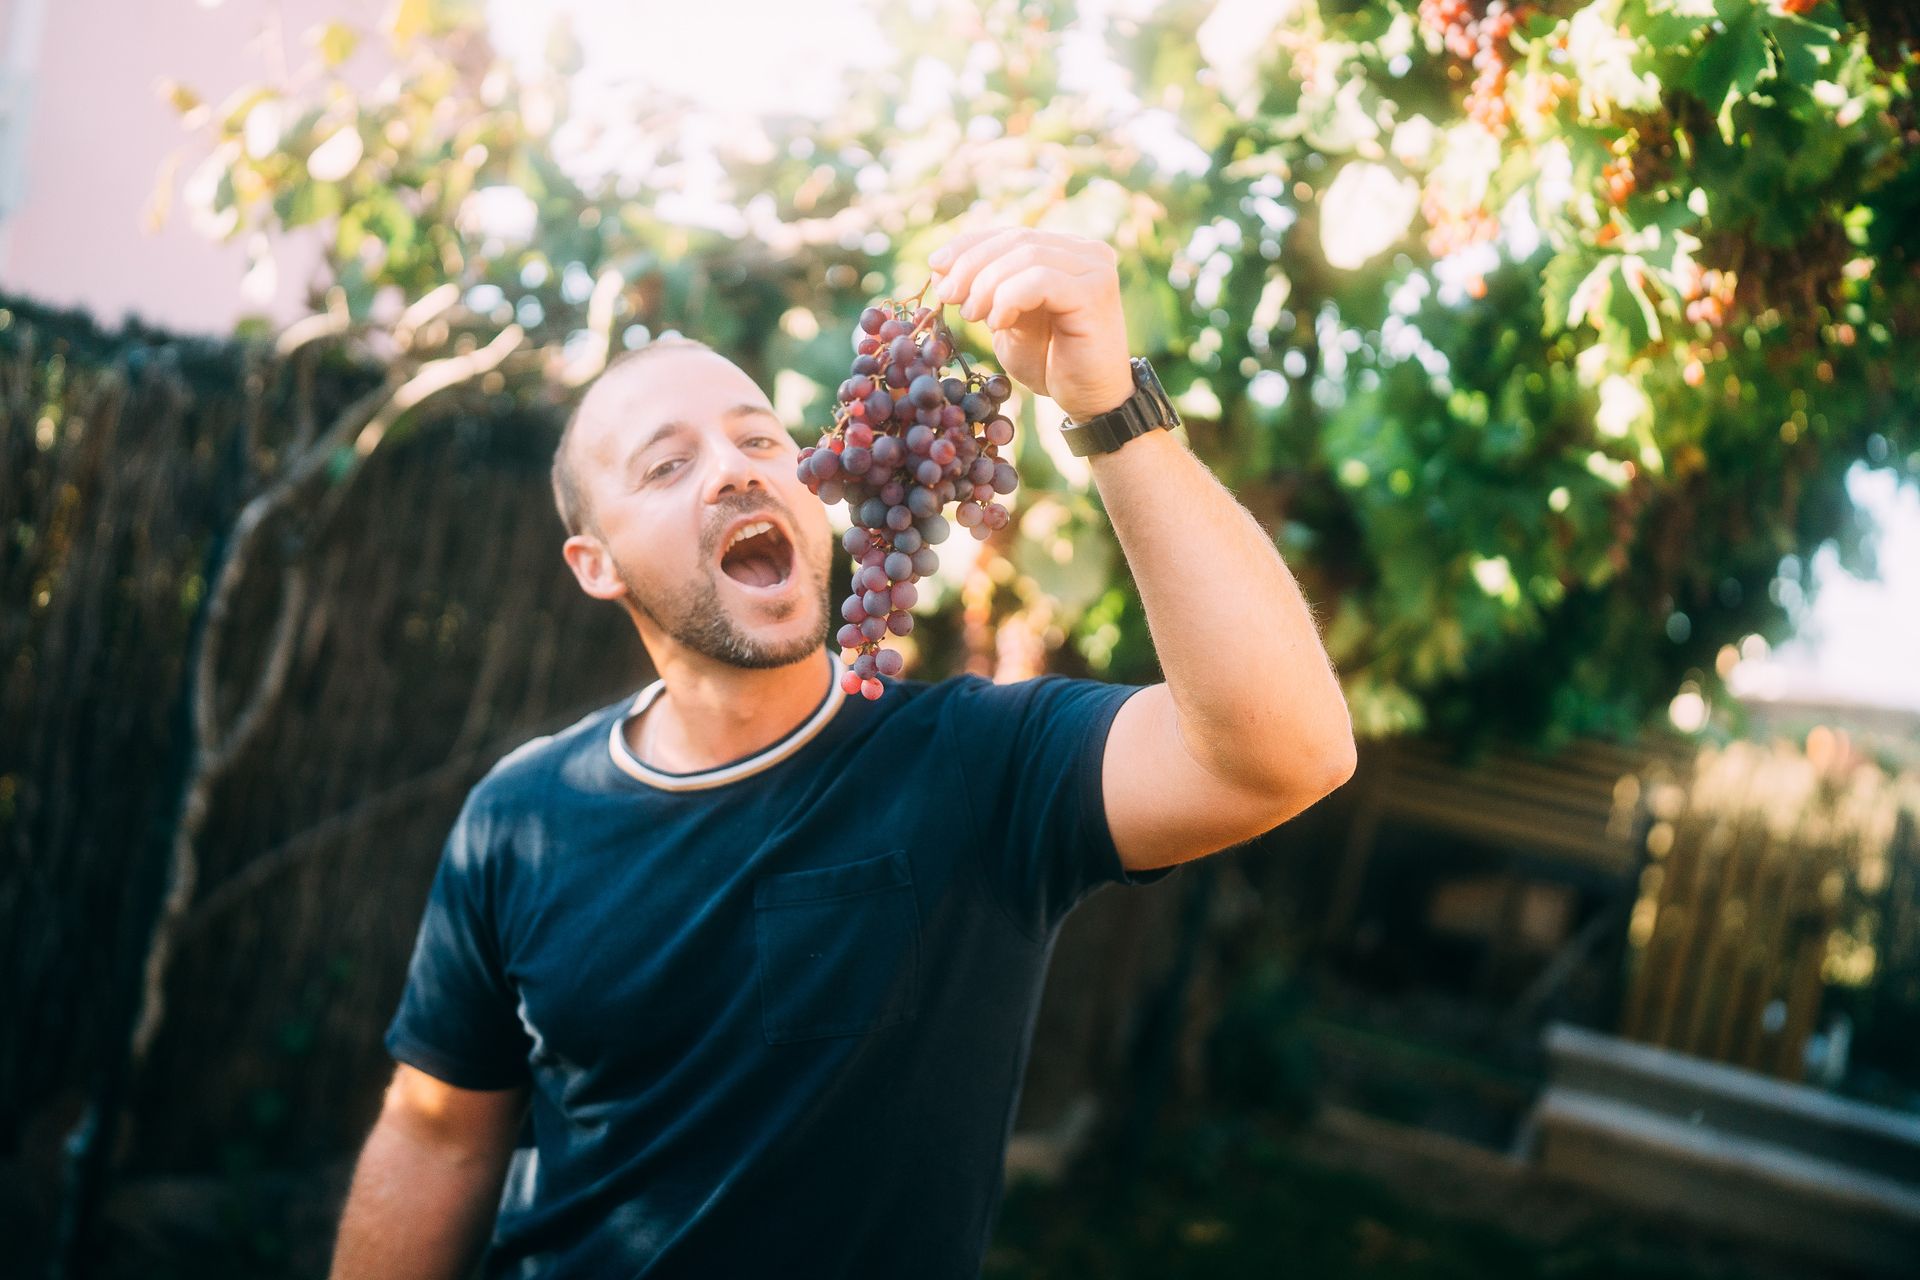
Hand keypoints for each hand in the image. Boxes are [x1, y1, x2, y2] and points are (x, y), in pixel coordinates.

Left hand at [927, 228, 1134, 422]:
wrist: (1089, 402)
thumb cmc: (1050, 363)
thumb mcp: (1006, 320)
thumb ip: (984, 291)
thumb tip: (940, 267)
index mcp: (1066, 251)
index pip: (1011, 234)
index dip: (969, 245)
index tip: (935, 266)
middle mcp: (1086, 252)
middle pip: (1016, 240)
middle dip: (972, 265)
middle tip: (947, 295)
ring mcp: (1095, 269)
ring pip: (1026, 256)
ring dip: (987, 284)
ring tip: (971, 316)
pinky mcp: (1095, 292)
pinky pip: (1040, 280)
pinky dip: (1009, 298)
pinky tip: (997, 322)